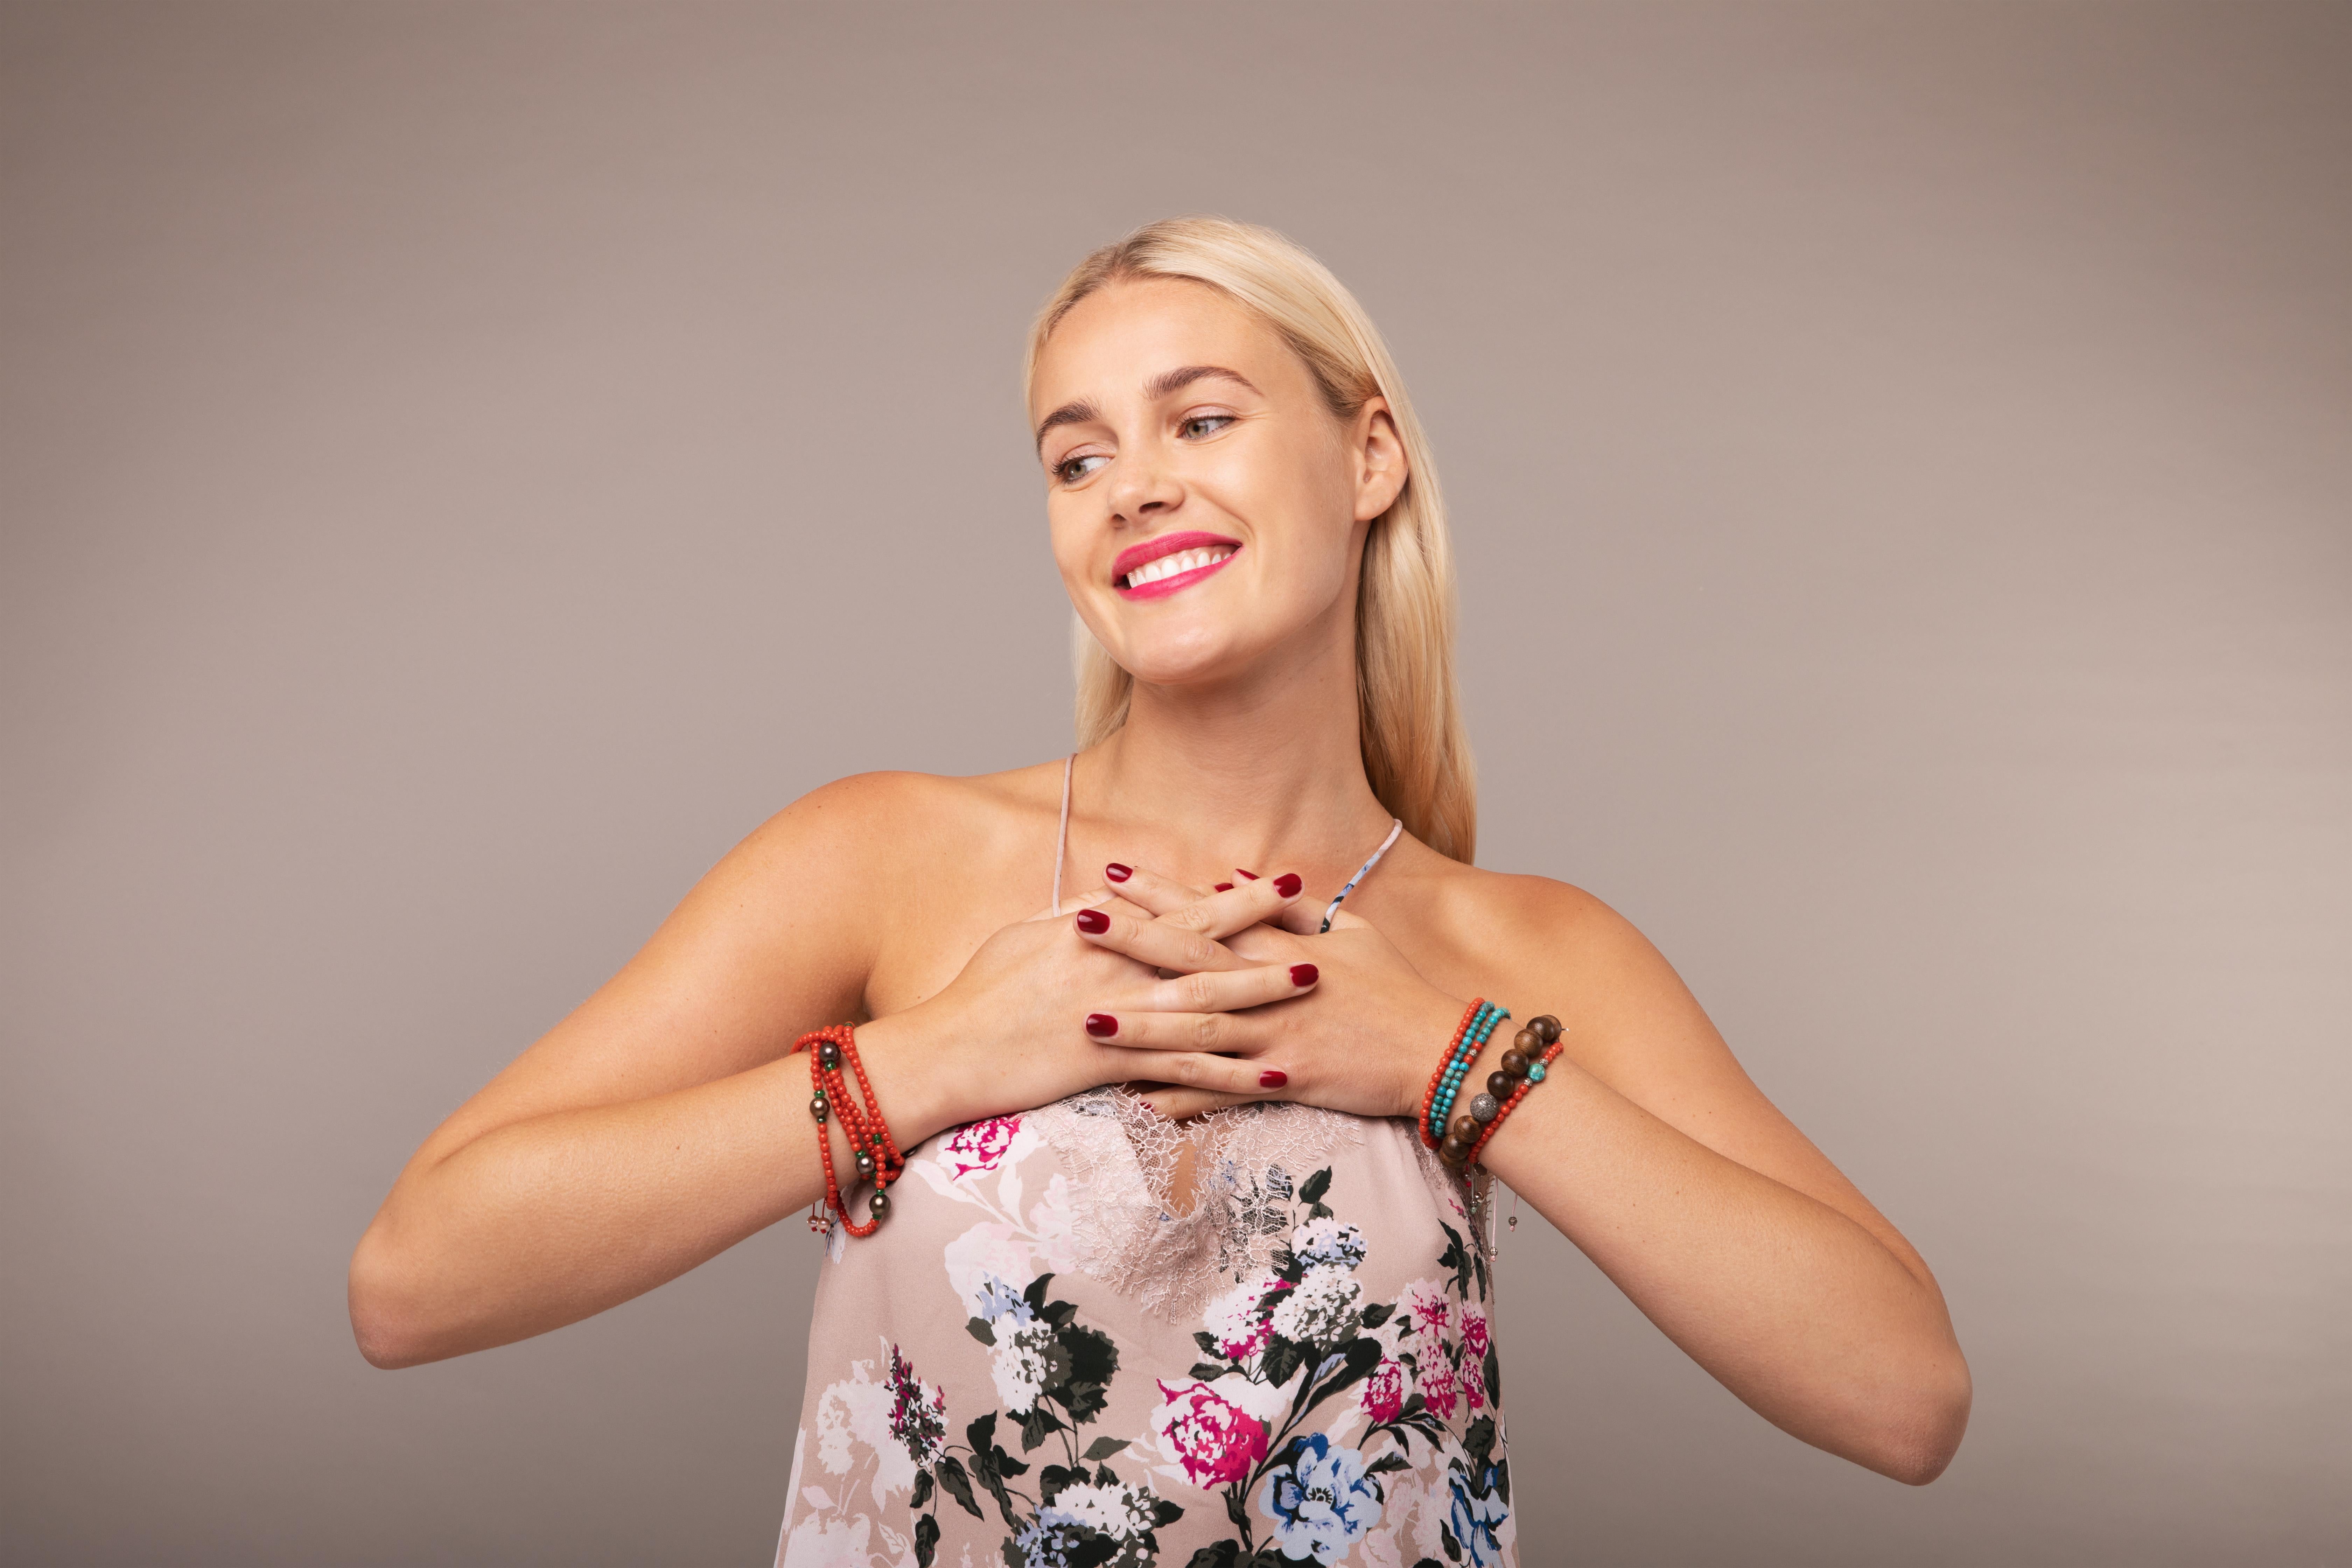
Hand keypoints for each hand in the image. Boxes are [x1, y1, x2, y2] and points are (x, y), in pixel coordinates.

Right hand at [883, 875, 1319, 1137]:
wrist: (946, 1051)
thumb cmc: (979, 991)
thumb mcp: (1026, 936)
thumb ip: (1073, 914)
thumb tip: (1110, 895)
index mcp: (1095, 934)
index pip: (1178, 909)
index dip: (1231, 897)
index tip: (1275, 883)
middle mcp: (1113, 968)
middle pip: (1203, 947)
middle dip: (1264, 931)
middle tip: (1318, 920)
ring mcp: (1114, 1016)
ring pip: (1204, 1004)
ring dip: (1262, 995)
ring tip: (1311, 984)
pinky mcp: (1109, 1065)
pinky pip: (1182, 1071)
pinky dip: (1230, 1074)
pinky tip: (1271, 1076)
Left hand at [1071, 866, 1466, 1124]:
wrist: (1442, 1050)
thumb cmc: (1397, 987)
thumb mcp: (1353, 932)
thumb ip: (1293, 909)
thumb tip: (1237, 878)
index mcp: (1286, 947)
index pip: (1210, 911)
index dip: (1160, 894)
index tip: (1112, 876)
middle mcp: (1275, 987)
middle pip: (1191, 961)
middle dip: (1131, 943)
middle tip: (1076, 926)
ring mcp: (1279, 1036)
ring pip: (1198, 1030)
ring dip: (1140, 1027)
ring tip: (1086, 1019)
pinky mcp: (1290, 1081)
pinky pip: (1226, 1090)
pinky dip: (1183, 1096)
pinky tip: (1138, 1100)